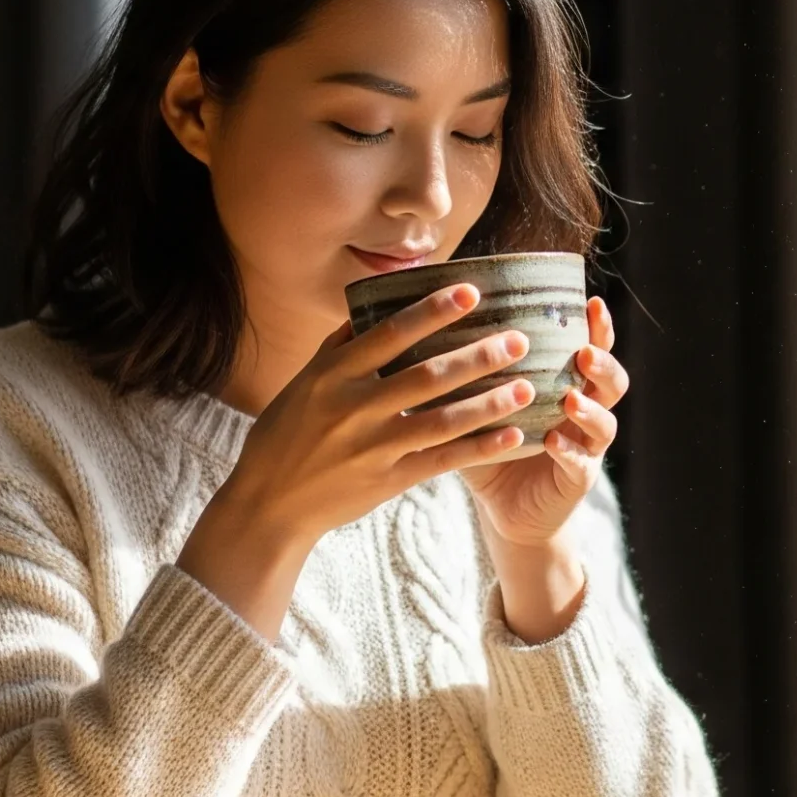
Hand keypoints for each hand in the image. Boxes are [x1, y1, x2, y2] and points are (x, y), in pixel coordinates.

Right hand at [179, 284, 536, 632]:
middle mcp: (353, 408)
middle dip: (477, 356)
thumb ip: (339, 347)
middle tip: (519, 338)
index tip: (471, 292)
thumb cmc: (286, 435)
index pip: (388, 334)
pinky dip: (479, 448)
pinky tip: (513, 436)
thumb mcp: (303, 384)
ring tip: (527, 385)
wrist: (269, 504)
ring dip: (489, 403)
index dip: (431, 311)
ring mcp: (372, 448)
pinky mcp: (387, 481)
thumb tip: (370, 305)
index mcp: (331, 376)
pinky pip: (442, 462)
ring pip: (442, 421)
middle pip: (426, 376)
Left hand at [463, 296, 628, 546]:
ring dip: (590, 408)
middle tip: (584, 352)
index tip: (590, 302)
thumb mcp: (481, 407)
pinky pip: (580, 463)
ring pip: (606, 422)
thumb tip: (426, 330)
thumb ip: (471, 375)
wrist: (505, 510)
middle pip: (613, 382)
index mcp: (568, 387)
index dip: (598, 327)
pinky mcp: (577, 480)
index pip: (593, 349)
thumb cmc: (492, 449)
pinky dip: (568, 451)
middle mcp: (585, 414)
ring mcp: (586, 448)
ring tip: (570, 398)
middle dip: (603, 363)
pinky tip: (552, 441)